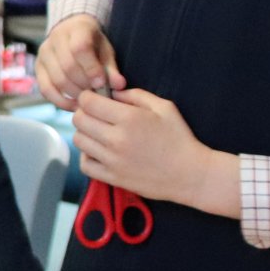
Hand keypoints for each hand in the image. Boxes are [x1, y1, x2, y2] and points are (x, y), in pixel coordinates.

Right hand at [37, 14, 124, 109]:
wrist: (72, 33)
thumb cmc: (92, 43)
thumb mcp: (105, 50)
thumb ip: (111, 68)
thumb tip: (119, 85)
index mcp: (77, 29)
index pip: (80, 48)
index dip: (91, 68)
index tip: (101, 83)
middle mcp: (55, 39)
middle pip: (68, 67)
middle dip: (84, 84)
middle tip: (96, 94)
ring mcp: (44, 53)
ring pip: (57, 80)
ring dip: (75, 94)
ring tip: (88, 99)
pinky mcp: (38, 68)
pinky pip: (46, 89)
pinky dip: (60, 101)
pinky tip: (75, 105)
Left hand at [73, 89, 239, 215]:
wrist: (190, 174)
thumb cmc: (179, 138)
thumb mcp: (164, 107)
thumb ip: (135, 95)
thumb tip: (112, 93)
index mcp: (129, 119)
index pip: (88, 102)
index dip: (88, 96)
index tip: (95, 98)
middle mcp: (116, 139)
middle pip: (79, 120)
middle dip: (84, 112)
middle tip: (96, 114)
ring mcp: (112, 161)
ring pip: (79, 141)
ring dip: (85, 133)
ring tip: (99, 132)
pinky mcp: (113, 178)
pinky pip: (84, 165)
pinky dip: (87, 157)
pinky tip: (99, 152)